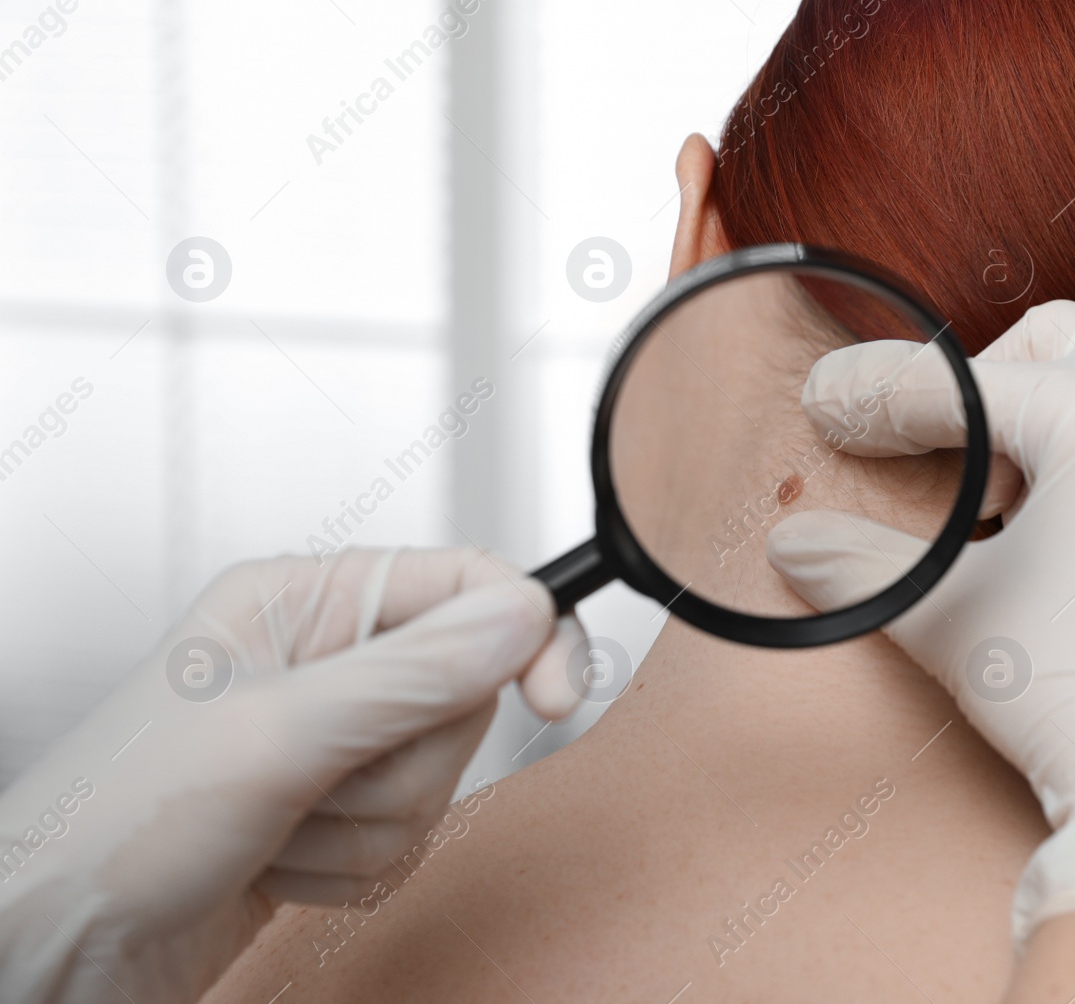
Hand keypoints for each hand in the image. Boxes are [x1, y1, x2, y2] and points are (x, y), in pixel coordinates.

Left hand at [0, 548, 579, 1003]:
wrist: (57, 949)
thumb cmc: (115, 823)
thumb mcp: (276, 733)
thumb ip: (414, 672)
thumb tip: (525, 613)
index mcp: (303, 601)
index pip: (463, 583)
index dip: (525, 634)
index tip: (559, 696)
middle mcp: (322, 662)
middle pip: (464, 696)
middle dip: (406, 763)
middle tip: (322, 778)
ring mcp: (328, 742)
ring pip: (441, 778)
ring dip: (366, 827)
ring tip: (279, 828)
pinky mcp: (330, 815)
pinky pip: (408, 839)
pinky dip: (352, 868)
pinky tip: (277, 864)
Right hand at [766, 301, 1074, 999]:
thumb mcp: (952, 614)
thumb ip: (863, 563)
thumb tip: (795, 544)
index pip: (963, 382)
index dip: (879, 394)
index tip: (827, 407)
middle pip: (1056, 346)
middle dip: (978, 386)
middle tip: (930, 455)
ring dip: (1040, 429)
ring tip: (993, 506)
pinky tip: (1059, 547)